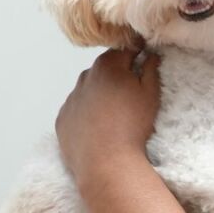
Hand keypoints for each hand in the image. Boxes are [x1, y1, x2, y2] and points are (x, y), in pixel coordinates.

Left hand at [55, 48, 160, 188]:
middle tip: (131, 93)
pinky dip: (86, 113)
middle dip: (117, 74)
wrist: (106, 163)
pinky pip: (76, 109)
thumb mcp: (150, 95)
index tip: (144, 61)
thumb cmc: (133, 126)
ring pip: (88, 89)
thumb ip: (151, 69)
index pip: (124, 49)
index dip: (137, 53)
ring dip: (100, 93)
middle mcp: (85, 77)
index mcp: (108, 66)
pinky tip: (98, 127)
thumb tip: (151, 54)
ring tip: (114, 114)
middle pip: (104, 68)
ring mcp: (71, 99)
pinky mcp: (62, 119)